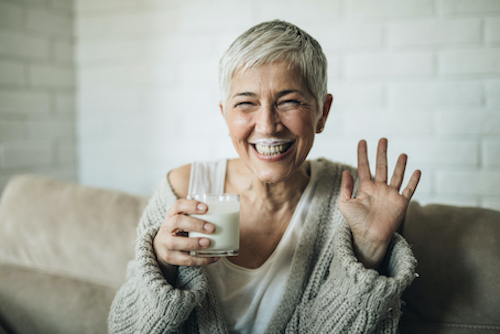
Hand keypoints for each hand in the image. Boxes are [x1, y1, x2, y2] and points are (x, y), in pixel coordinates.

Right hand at [153, 199, 219, 282]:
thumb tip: (230, 214)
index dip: (191, 205)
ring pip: (176, 242)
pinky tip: (214, 257)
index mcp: (172, 214)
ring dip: (193, 243)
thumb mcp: (185, 219)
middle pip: (177, 222)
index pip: (178, 205)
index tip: (206, 208)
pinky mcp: (170, 257)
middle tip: (212, 228)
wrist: (163, 246)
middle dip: (195, 224)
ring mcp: (166, 243)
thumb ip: (199, 216)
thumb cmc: (181, 229)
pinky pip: (185, 260)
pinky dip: (201, 259)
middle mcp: (166, 227)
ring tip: (208, 243)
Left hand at [339, 138, 420, 269]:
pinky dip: (413, 181)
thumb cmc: (355, 223)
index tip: (362, 141)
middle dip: (382, 153)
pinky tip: (417, 171)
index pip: (364, 167)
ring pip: (397, 175)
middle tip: (383, 139)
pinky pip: (409, 189)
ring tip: (402, 153)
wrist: (369, 238)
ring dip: (400, 164)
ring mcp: (391, 195)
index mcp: (365, 188)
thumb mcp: (345, 204)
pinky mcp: (401, 203)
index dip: (363, 154)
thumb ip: (345, 187)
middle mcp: (379, 189)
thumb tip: (345, 171)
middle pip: (381, 167)